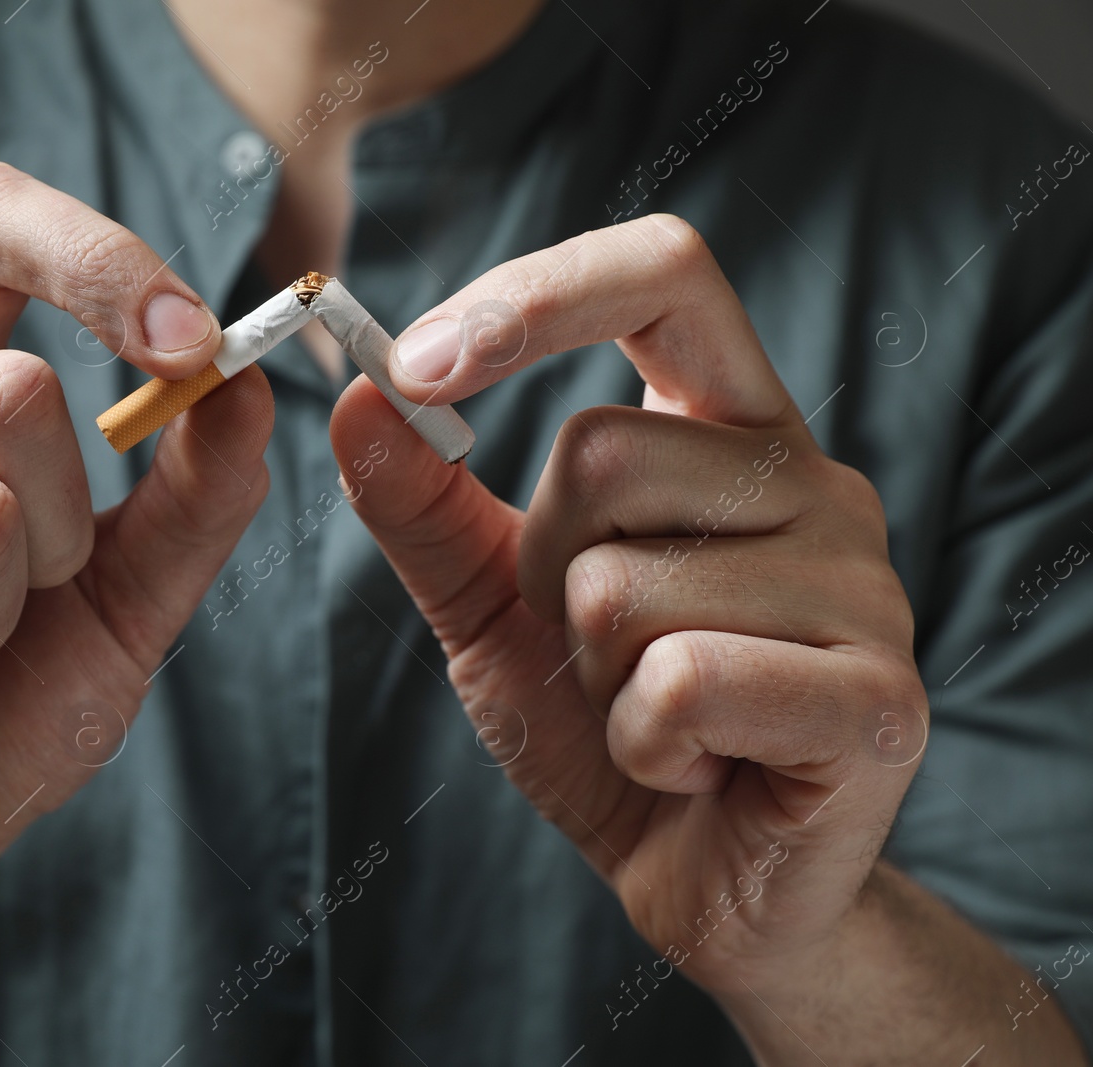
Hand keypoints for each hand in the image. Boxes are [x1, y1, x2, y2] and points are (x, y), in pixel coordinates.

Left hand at [329, 215, 926, 994]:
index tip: (414, 363)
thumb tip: (356, 397)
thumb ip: (425, 503)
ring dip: (592, 677)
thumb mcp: (491, 605)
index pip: (663, 276)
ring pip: (623, 585)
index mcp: (730, 432)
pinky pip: (683, 683)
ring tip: (655, 715)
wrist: (701, 881)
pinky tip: (694, 766)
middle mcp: (813, 482)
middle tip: (599, 648)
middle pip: (603, 453)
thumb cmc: (604, 726)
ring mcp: (863, 585)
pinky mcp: (877, 699)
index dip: (536, 296)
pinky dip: (643, 744)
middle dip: (546, 575)